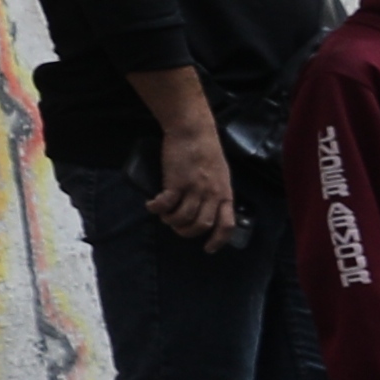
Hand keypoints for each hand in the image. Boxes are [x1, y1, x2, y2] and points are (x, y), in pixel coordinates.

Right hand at [146, 122, 238, 248]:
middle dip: (187, 232)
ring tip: (164, 215)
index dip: (218, 240)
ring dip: (171, 221)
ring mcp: (195, 189)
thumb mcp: (220, 174)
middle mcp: (212, 194)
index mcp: (225, 193)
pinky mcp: (177, 182)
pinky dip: (157, 209)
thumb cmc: (205, 150)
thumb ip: (216, 191)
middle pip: (201, 225)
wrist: (193, 131)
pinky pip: (166, 205)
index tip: (208, 249)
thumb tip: (208, 207)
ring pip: (183, 218)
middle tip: (176, 227)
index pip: (227, 224)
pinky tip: (151, 205)